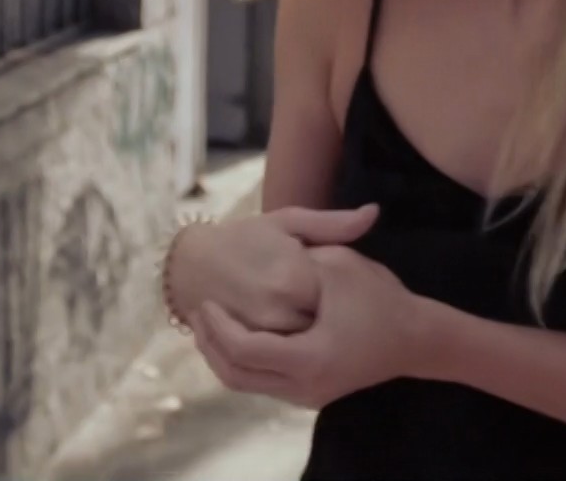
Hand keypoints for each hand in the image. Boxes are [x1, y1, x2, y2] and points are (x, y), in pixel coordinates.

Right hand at [168, 205, 380, 333]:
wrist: (191, 263)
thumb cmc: (245, 236)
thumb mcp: (288, 221)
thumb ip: (333, 223)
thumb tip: (374, 212)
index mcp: (297, 277)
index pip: (340, 296)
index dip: (340, 291)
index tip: (336, 284)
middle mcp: (280, 310)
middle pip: (325, 323)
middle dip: (328, 316)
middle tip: (325, 304)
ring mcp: (263, 333)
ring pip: (305, 343)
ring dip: (309, 333)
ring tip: (304, 316)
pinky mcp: (249, 348)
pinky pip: (282, 354)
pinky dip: (288, 345)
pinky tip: (286, 329)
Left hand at [191, 244, 432, 409]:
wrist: (416, 339)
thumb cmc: (379, 297)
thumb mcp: (338, 263)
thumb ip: (299, 256)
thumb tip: (258, 255)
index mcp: (310, 356)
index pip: (246, 350)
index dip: (220, 327)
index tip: (206, 302)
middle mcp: (305, 385)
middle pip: (237, 376)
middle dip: (210, 345)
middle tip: (197, 314)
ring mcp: (307, 395)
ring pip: (246, 384)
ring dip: (222, 356)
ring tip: (207, 324)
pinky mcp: (310, 394)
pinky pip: (263, 383)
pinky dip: (242, 362)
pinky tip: (233, 335)